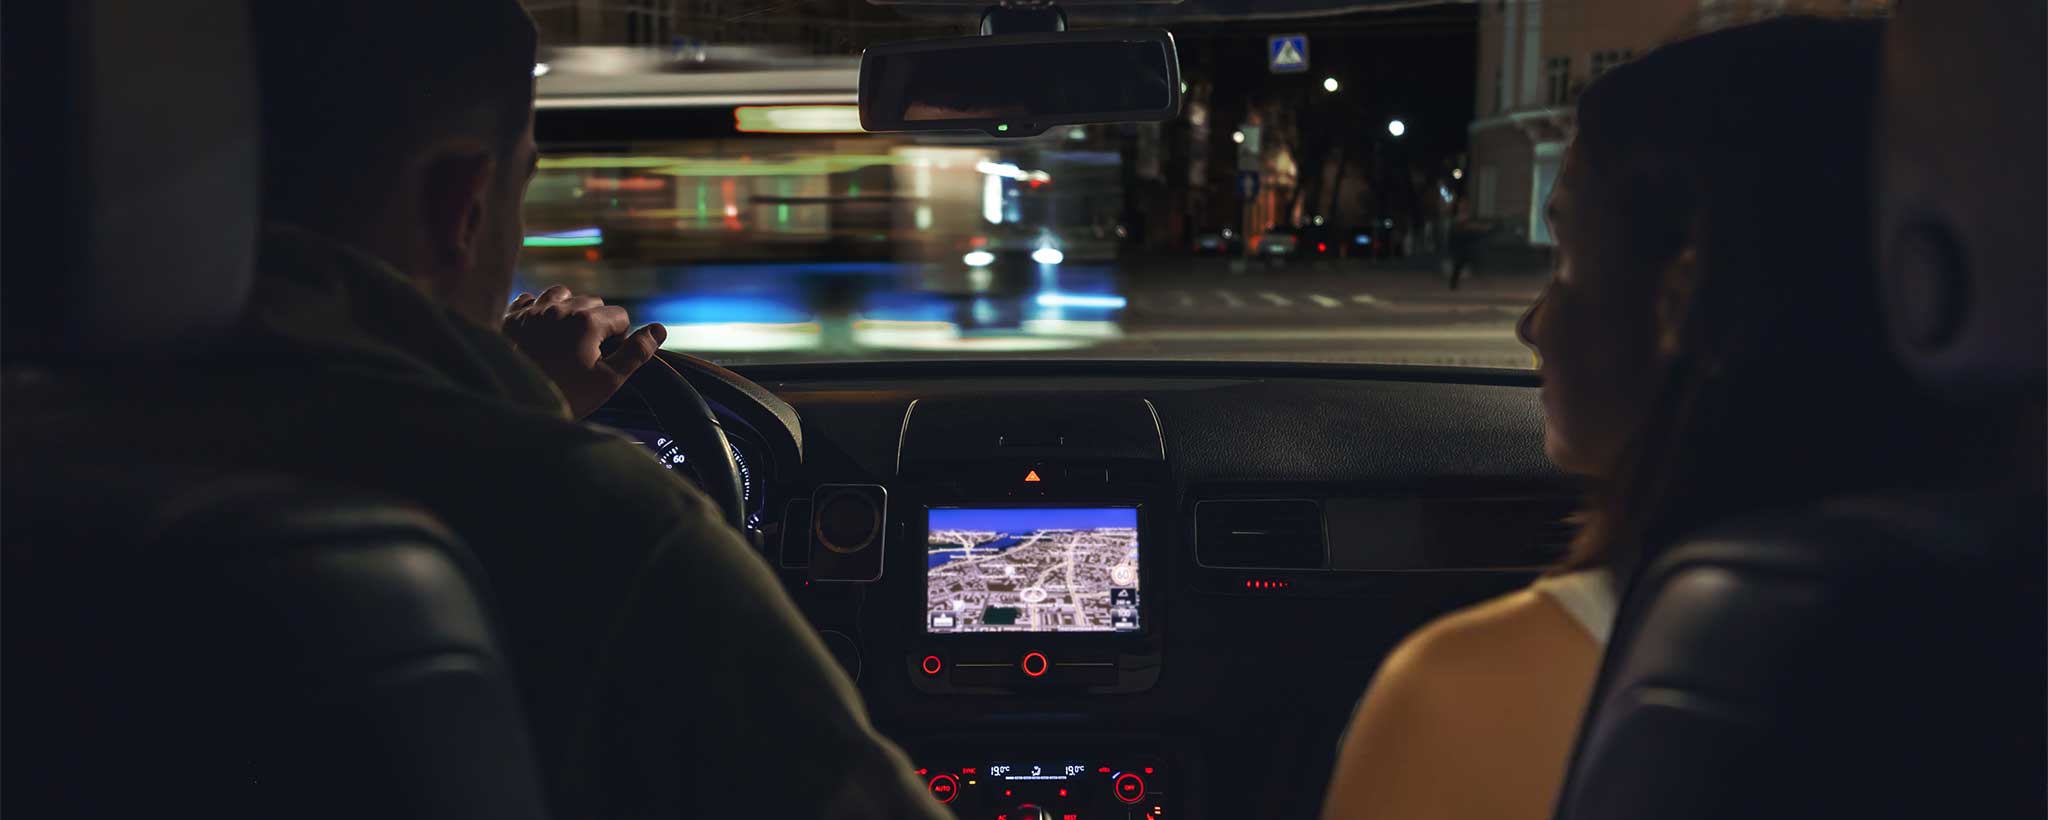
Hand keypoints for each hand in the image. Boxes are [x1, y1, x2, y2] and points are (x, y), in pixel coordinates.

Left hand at [502, 286, 666, 418]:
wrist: (512, 401)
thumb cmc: (565, 395)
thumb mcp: (608, 381)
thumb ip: (637, 353)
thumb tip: (660, 329)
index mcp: (588, 321)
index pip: (619, 316)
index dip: (619, 337)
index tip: (607, 358)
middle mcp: (560, 307)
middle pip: (592, 302)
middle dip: (595, 321)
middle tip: (587, 352)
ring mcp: (533, 310)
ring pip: (561, 294)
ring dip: (568, 308)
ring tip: (565, 334)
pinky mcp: (511, 318)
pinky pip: (530, 299)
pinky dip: (538, 309)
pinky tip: (539, 328)